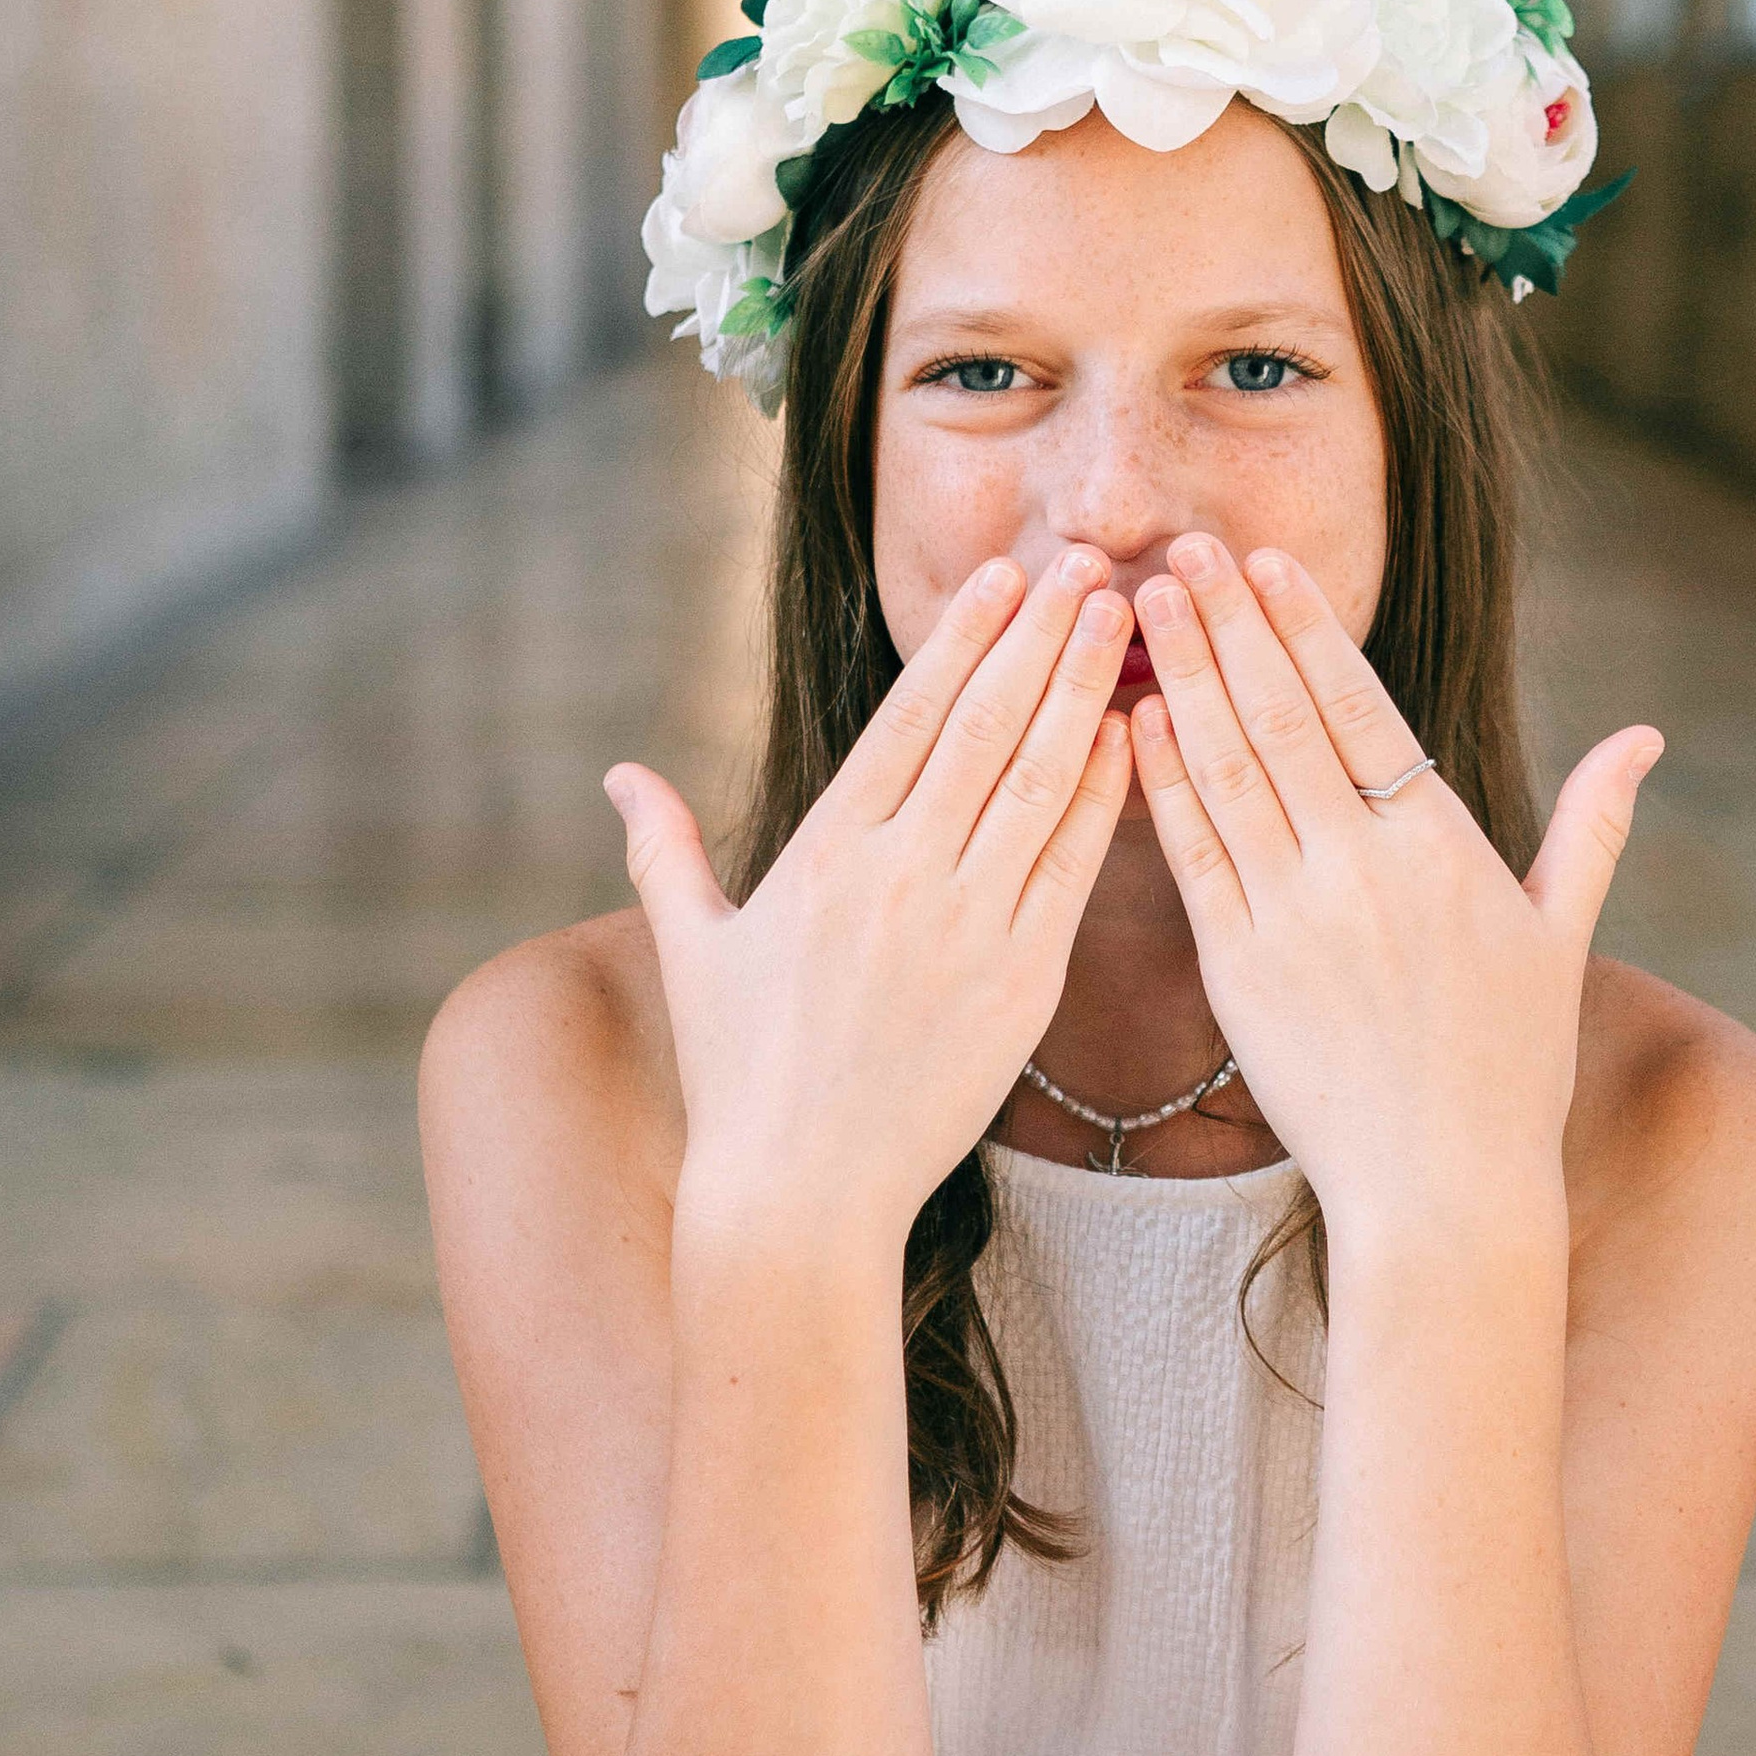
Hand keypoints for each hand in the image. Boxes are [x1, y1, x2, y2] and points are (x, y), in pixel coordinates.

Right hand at [603, 551, 1133, 1250]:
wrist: (800, 1193)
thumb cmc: (741, 1074)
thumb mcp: (694, 951)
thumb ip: (665, 850)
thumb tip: (619, 774)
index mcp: (825, 854)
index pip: (909, 718)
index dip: (963, 640)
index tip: (1007, 577)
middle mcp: (900, 877)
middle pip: (985, 728)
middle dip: (1041, 637)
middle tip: (1092, 561)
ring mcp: (967, 928)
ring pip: (1039, 782)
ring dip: (1084, 692)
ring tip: (1122, 620)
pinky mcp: (1022, 984)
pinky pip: (1075, 867)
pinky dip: (1107, 795)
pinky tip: (1136, 736)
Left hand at [1128, 536, 1660, 1229]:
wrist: (1443, 1192)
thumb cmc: (1508, 1070)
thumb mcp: (1559, 939)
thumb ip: (1592, 829)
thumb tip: (1648, 738)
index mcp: (1439, 846)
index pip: (1360, 706)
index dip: (1306, 626)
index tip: (1262, 560)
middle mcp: (1361, 870)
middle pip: (1281, 718)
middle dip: (1226, 625)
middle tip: (1179, 547)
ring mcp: (1293, 919)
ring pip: (1226, 772)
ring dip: (1180, 680)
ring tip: (1142, 604)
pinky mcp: (1236, 973)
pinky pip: (1190, 858)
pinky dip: (1158, 784)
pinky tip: (1131, 722)